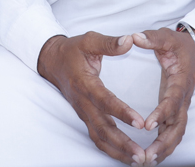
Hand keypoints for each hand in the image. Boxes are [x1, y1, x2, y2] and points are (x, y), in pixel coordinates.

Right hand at [37, 32, 147, 163]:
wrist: (52, 61)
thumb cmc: (72, 51)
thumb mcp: (88, 40)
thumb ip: (109, 43)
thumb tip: (129, 40)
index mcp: (86, 83)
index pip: (105, 101)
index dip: (122, 112)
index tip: (140, 122)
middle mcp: (84, 103)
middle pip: (103, 128)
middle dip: (123, 144)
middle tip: (142, 155)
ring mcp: (83, 113)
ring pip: (100, 138)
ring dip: (118, 152)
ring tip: (138, 160)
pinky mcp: (85, 118)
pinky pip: (97, 138)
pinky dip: (111, 150)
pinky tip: (126, 156)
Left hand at [130, 28, 194, 163]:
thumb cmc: (179, 45)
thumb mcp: (167, 36)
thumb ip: (151, 38)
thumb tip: (134, 37)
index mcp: (181, 80)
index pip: (173, 100)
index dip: (162, 114)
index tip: (148, 125)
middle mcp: (184, 98)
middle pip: (178, 125)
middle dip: (164, 143)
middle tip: (148, 155)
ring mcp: (181, 106)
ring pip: (177, 133)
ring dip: (164, 148)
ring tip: (147, 161)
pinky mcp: (176, 110)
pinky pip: (173, 132)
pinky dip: (164, 145)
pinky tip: (151, 156)